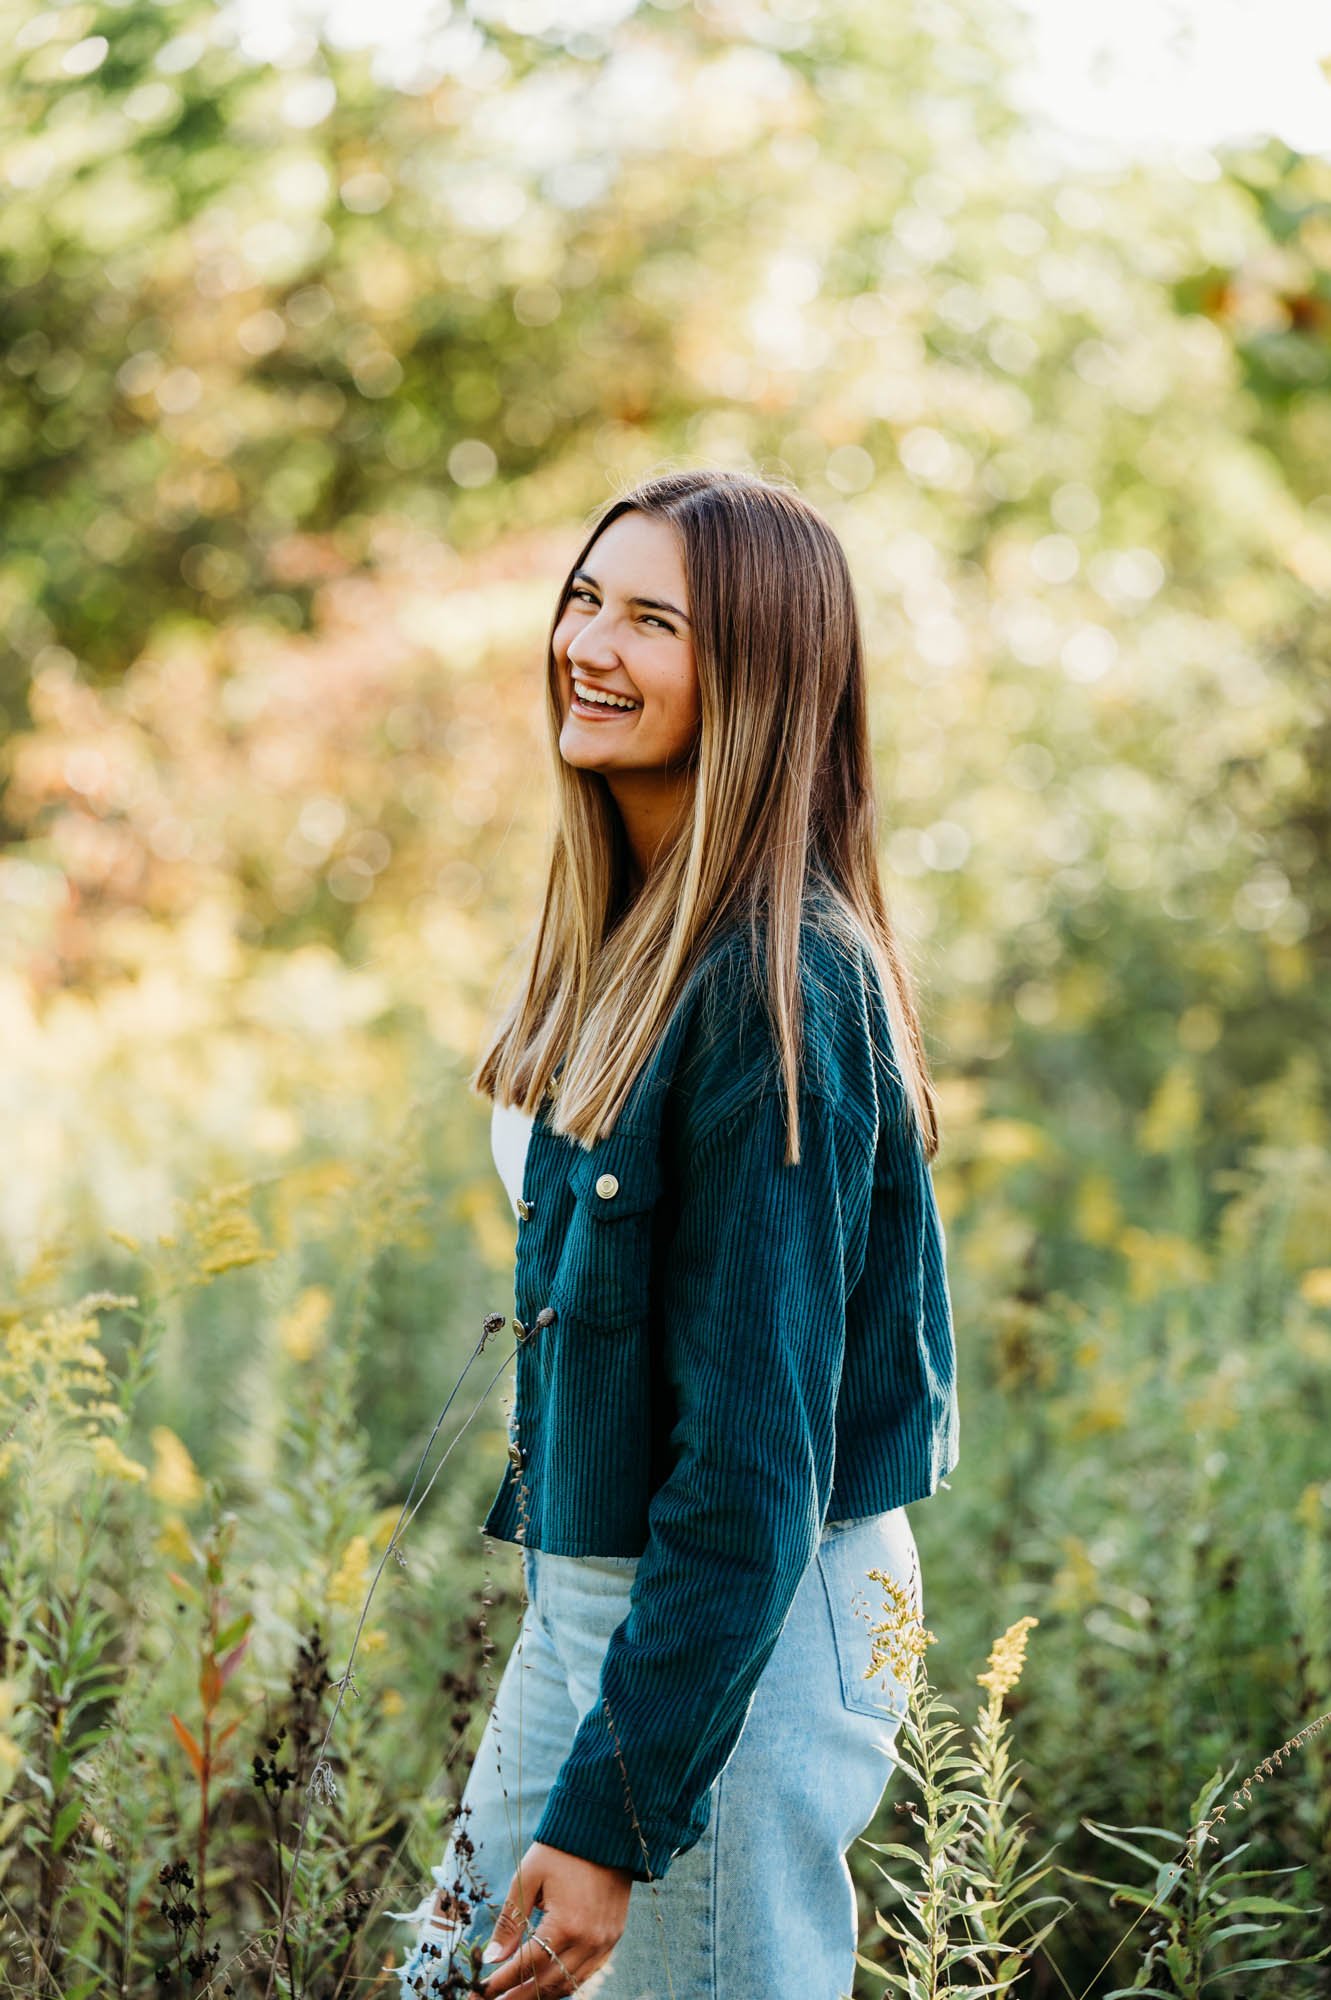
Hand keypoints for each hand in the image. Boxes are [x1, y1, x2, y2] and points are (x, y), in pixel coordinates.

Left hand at [478, 1840, 632, 1997]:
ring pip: (567, 1985)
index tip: (478, 1993)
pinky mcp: (613, 1939)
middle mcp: (588, 1941)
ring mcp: (604, 1943)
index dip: (499, 1983)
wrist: (606, 1829)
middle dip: (516, 1997)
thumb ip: (510, 1920)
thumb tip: (492, 1957)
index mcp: (565, 1924)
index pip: (525, 1966)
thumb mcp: (528, 1878)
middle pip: (546, 1985)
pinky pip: (586, 1974)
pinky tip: (545, 1986)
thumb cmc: (562, 1850)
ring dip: (539, 1996)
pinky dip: (564, 1984)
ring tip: (514, 1998)